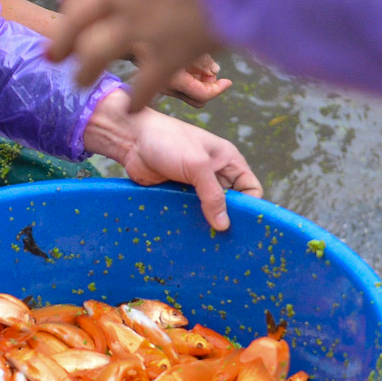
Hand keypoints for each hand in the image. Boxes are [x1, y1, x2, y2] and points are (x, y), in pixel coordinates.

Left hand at [50, 0, 226, 111]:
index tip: (70, 5)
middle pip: (76, 19)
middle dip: (63, 40)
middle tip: (54, 55)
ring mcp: (138, 21)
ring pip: (95, 54)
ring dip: (85, 72)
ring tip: (80, 83)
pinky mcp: (167, 53)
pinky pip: (143, 83)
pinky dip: (137, 98)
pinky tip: (133, 107)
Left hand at [83, 90, 261, 229]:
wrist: (130, 139)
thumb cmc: (167, 141)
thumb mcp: (197, 165)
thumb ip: (213, 195)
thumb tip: (224, 225)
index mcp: (228, 161)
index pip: (251, 189)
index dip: (250, 206)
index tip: (241, 224)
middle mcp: (215, 174)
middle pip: (231, 204)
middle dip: (228, 219)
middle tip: (222, 239)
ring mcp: (195, 185)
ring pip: (209, 211)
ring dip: (207, 223)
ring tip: (205, 241)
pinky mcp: (177, 194)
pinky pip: (189, 212)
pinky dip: (189, 222)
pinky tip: (187, 234)